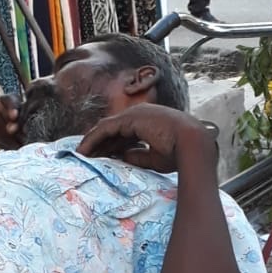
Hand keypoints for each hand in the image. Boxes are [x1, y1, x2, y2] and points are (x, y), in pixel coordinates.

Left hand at [76, 105, 215, 172]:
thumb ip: (137, 156)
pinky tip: (83, 151)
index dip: (111, 146)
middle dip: (99, 143)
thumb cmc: (180, 152)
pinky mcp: (128, 119)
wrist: (192, 144)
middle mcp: (140, 114)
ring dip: (92, 141)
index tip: (102, 159)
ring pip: (105, 128)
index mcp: (149, 122)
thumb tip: (123, 158)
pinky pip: (104, 130)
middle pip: (112, 129)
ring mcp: (134, 114)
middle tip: (86, 157)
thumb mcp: (155, 158)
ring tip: (80, 155)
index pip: (124, 133)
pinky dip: (92, 140)